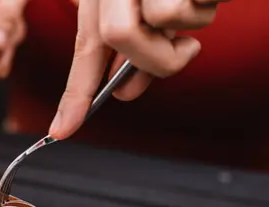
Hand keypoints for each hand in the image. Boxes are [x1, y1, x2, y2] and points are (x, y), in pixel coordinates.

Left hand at [50, 0, 227, 139]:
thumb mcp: (145, 13)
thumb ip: (133, 53)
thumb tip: (125, 92)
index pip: (84, 50)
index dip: (74, 95)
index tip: (61, 131)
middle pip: (119, 37)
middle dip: (152, 59)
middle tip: (182, 51)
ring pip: (166, 19)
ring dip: (189, 23)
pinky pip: (194, 4)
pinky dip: (208, 2)